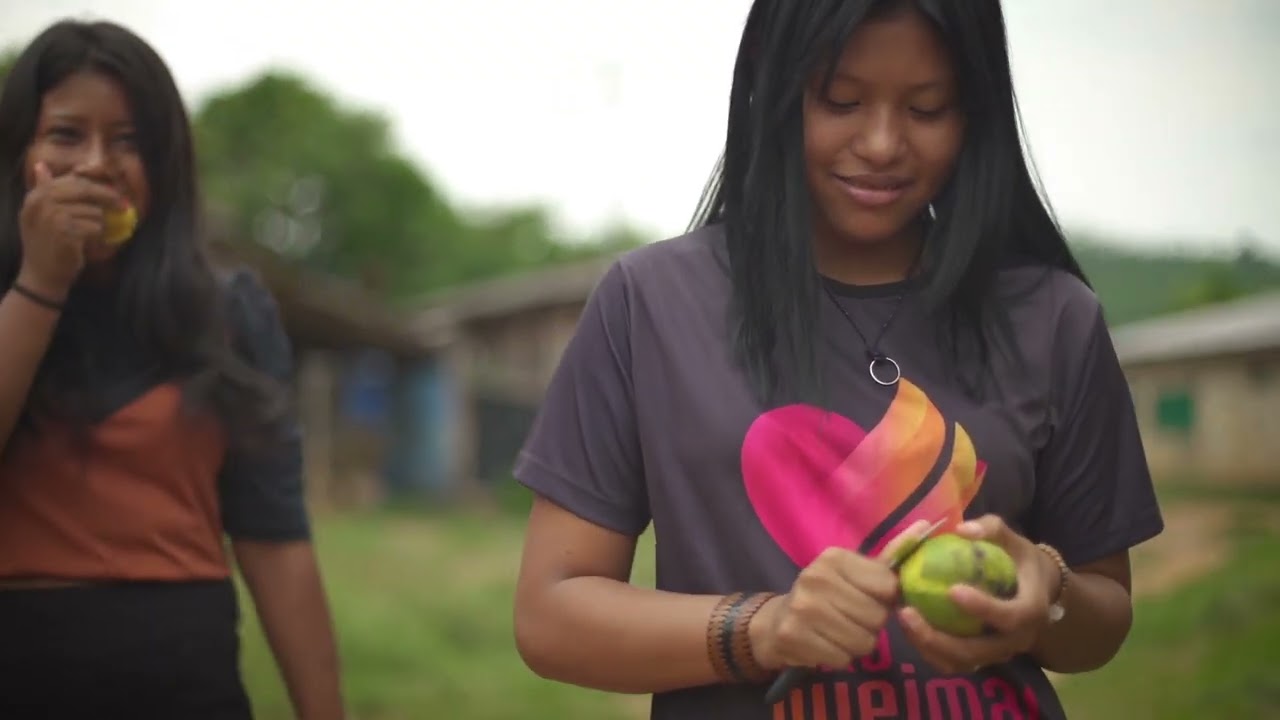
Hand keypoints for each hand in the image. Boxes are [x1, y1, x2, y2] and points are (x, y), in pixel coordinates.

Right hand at [16, 162, 121, 297]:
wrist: (42, 274)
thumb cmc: (46, 243)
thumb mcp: (39, 213)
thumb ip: (44, 190)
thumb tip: (41, 165)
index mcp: (36, 194)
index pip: (72, 180)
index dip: (96, 184)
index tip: (113, 190)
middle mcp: (42, 202)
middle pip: (85, 189)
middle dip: (108, 196)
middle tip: (124, 205)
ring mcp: (53, 216)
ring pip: (94, 211)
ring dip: (100, 223)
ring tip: (90, 234)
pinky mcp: (66, 232)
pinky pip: (95, 227)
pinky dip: (98, 235)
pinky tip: (90, 242)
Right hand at [750, 520, 934, 670]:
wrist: (776, 622)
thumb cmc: (826, 595)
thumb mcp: (856, 572)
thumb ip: (891, 555)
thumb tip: (926, 526)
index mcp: (834, 557)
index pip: (888, 588)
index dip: (884, 600)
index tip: (868, 598)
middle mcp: (816, 577)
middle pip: (877, 617)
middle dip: (871, 625)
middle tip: (851, 619)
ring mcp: (802, 607)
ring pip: (863, 642)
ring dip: (857, 644)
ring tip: (839, 633)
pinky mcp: (793, 635)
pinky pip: (842, 658)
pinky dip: (839, 657)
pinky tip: (824, 645)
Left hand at [898, 514, 1059, 673]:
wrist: (1037, 589)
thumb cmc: (1022, 561)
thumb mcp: (1013, 540)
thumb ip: (992, 529)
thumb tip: (961, 529)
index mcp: (1030, 611)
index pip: (1009, 617)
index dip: (983, 608)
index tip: (952, 590)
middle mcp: (1016, 640)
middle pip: (977, 651)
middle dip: (939, 638)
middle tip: (907, 612)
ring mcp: (997, 653)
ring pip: (961, 662)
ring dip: (928, 646)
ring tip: (902, 619)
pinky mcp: (981, 658)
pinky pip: (953, 662)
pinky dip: (929, 649)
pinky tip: (908, 626)